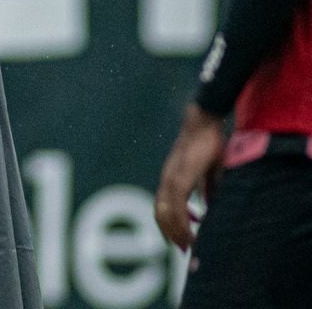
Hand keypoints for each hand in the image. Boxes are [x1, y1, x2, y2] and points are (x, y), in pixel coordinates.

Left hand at [154, 103, 225, 250]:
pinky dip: (183, 219)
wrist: (204, 121)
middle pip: (160, 212)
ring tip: (188, 244)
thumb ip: (206, 187)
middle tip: (182, 249)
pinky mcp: (181, 175)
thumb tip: (209, 203)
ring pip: (167, 210)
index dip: (168, 225)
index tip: (177, 240)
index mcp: (172, 178)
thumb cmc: (207, 143)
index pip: (163, 206)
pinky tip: (194, 228)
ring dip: (176, 230)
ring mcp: (172, 176)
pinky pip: (178, 202)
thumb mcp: (208, 170)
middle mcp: (167, 178)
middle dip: (170, 233)